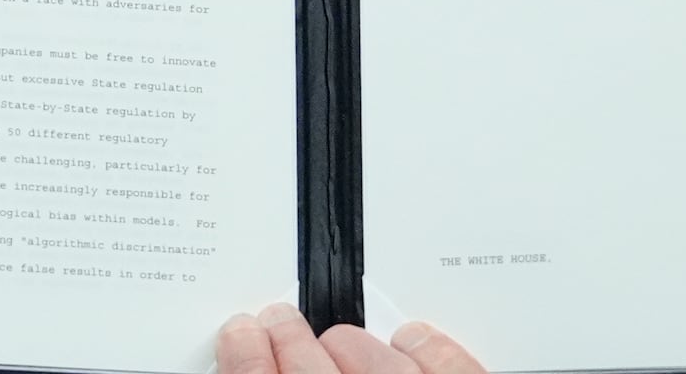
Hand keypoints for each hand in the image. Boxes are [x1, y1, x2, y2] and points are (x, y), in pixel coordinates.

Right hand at [218, 304, 489, 373]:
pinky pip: (445, 367)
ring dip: (348, 341)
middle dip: (289, 335)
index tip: (239, 336)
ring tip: (337, 336)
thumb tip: (250, 364)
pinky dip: (427, 350)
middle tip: (278, 319)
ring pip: (372, 357)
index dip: (244, 356)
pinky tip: (413, 340)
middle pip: (309, 363)